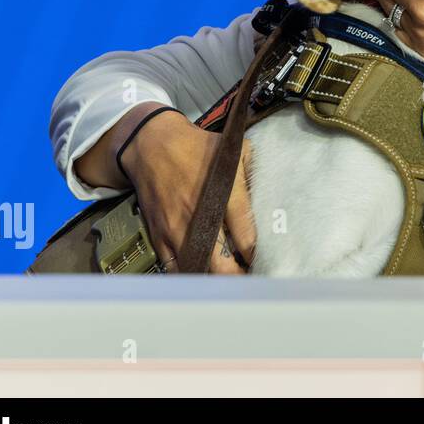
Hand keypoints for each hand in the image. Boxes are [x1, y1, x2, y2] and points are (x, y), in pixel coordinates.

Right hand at [119, 110, 257, 274]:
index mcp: (223, 193)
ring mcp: (176, 228)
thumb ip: (255, 174)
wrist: (152, 146)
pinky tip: (203, 272)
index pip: (246, 237)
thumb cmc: (197, 147)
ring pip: (198, 268)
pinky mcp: (159, 235)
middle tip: (249, 275)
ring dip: (214, 278)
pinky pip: (173, 267)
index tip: (265, 258)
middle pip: (222, 263)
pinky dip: (189, 273)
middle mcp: (199, 215)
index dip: (256, 254)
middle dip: (238, 275)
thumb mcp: (236, 150)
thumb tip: (272, 199)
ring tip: (229, 277)